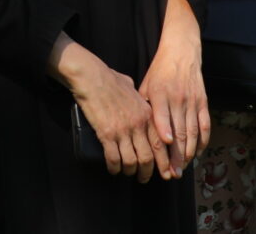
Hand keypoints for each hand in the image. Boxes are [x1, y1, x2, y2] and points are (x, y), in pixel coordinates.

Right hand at [56, 41, 159, 180]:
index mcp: (147, 114)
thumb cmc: (109, 79)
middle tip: (144, 178)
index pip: (161, 144)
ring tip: (127, 173)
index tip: (165, 172)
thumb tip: (137, 97)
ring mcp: (123, 130)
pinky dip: (114, 167)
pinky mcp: (107, 134)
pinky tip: (113, 169)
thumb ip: (138, 96)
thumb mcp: (131, 87)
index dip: (163, 162)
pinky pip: (114, 158)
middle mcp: (138, 125)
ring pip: (132, 161)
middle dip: (147, 172)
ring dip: (130, 171)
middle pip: (148, 157)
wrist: (91, 77)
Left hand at [137, 0, 209, 177]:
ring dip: (188, 153)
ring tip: (182, 168)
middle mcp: (177, 98)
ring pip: (192, 131)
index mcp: (160, 93)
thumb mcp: (146, 83)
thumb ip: (143, 105)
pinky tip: (196, 153)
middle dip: (176, 154)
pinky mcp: (203, 102)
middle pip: (179, 130)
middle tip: (172, 173)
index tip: (164, 148)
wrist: (182, 51)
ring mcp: (192, 101)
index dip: (164, 132)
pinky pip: (204, 126)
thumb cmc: (160, 70)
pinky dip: (201, 141)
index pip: (162, 116)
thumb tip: (135, 128)